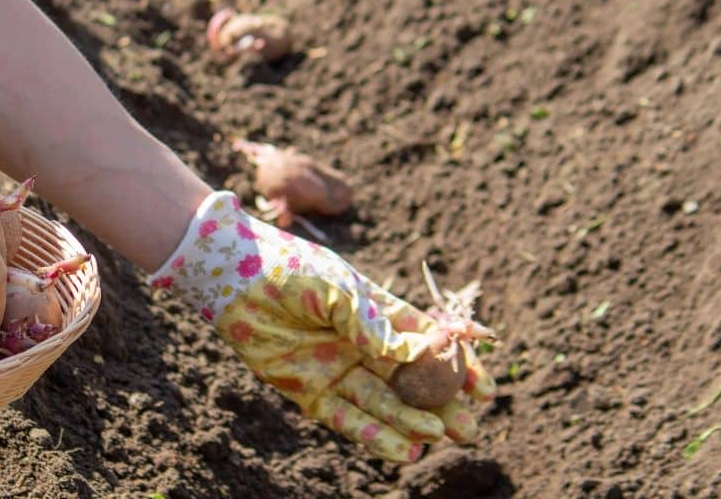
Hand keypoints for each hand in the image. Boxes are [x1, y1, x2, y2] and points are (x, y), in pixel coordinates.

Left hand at [149, 191, 494, 462]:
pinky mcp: (308, 389)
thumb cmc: (290, 269)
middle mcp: (361, 344)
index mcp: (377, 312)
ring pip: (383, 404)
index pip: (428, 343)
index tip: (485, 389)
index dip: (456, 366)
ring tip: (439, 439)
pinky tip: (404, 451)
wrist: (234, 275)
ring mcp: (336, 368)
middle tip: (469, 428)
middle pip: (410, 381)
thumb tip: (417, 355)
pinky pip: (347, 418)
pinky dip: (374, 435)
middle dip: (442, 404)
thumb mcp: (340, 289)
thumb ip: (375, 324)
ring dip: (411, 423)